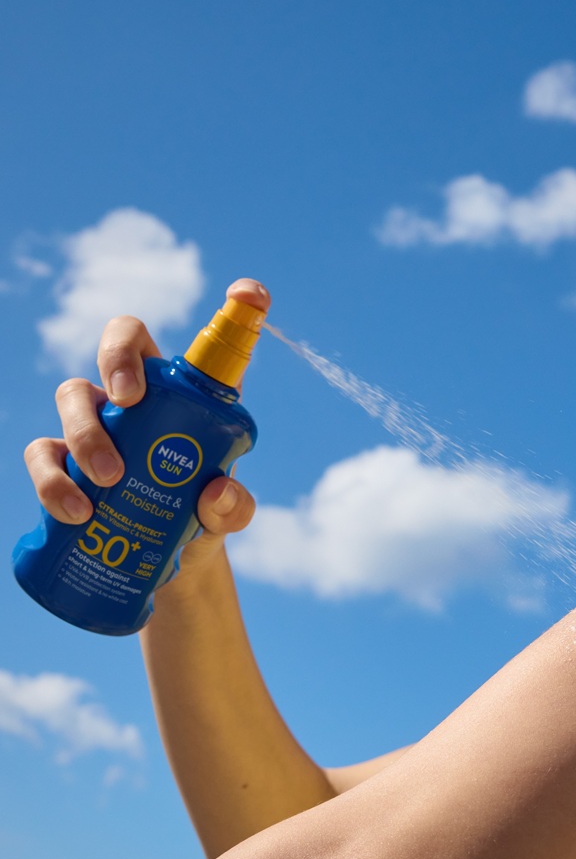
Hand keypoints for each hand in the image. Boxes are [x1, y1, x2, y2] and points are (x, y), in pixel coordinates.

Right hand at [23, 278, 269, 586]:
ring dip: (85, 432)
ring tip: (108, 481)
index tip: (248, 295)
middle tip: (128, 401)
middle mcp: (139, 399)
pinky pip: (43, 454)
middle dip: (116, 359)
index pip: (204, 344)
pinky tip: (77, 513)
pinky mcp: (64, 463)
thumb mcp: (226, 515)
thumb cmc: (201, 520)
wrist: (167, 563)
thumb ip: (233, 507)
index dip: (231, 312)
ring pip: (72, 395)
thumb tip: (216, 492)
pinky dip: (53, 481)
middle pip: (120, 345)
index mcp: (188, 397)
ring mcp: (96, 426)